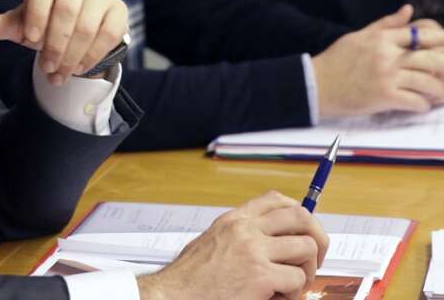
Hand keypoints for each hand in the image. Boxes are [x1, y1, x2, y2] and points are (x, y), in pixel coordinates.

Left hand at [0, 0, 127, 85]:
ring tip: (59, 74)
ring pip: (88, 25)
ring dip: (72, 54)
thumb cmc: (42, 24)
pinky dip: (92, 55)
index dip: (36, 12)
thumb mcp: (18, 26)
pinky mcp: (118, 10)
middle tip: (46, 67)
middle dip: (55, 43)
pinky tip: (79, 68)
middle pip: (66, 9)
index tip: (29, 40)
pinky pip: (109, 33)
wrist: (75, 30)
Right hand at [137, 191, 328, 299]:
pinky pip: (297, 280)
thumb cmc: (190, 277)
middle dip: (317, 238)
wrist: (173, 295)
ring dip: (306, 270)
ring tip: (291, 285)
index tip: (304, 231)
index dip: (298, 214)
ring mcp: (254, 251)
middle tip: (313, 259)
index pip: (276, 200)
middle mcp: (245, 229)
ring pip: (306, 248)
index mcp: (233, 220)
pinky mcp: (260, 276)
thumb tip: (274, 240)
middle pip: (301, 217)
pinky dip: (293, 293)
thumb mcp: (213, 242)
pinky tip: (274, 298)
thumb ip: (240, 236)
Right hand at [313, 5, 443, 117]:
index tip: (443, 49)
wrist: (315, 85)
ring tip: (438, 94)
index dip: (441, 40)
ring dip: (439, 91)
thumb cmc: (336, 61)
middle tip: (443, 75)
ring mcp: (387, 77)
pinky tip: (421, 105)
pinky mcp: (384, 97)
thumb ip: (386, 24)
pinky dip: (423, 105)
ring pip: (429, 83)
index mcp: (382, 38)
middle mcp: (387, 56)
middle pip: (433, 58)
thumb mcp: (359, 36)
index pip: (423, 33)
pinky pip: (416, 102)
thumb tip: (409, 10)